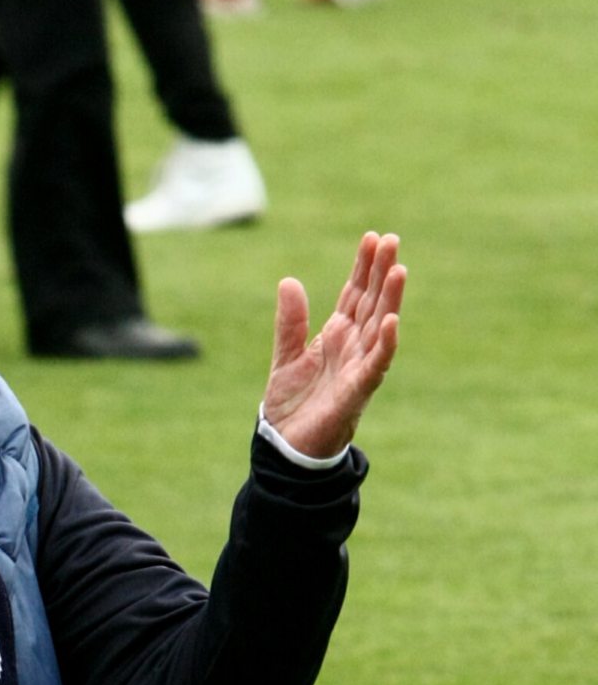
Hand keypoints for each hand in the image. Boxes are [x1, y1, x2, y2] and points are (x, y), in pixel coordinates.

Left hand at [261, 232, 405, 459]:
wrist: (286, 447)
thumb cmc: (292, 404)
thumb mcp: (286, 356)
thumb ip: (290, 323)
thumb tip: (289, 281)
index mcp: (337, 336)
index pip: (355, 294)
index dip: (363, 267)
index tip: (372, 238)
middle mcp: (353, 347)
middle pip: (372, 303)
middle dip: (381, 273)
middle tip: (391, 240)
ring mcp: (358, 367)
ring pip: (380, 327)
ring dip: (390, 300)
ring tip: (398, 269)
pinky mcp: (357, 391)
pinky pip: (376, 364)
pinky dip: (386, 343)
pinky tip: (392, 320)